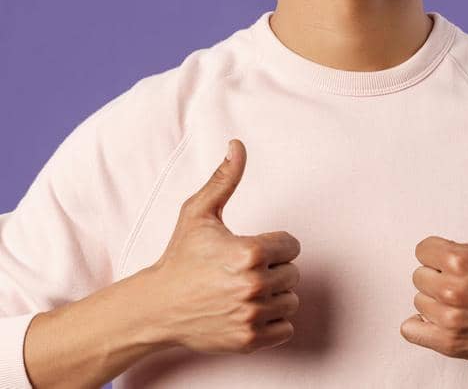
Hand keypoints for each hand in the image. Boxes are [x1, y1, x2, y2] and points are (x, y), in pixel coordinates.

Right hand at [143, 138, 301, 353]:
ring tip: (244, 292)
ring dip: (274, 297)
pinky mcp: (250, 340)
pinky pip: (286, 328)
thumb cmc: (179, 259)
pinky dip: (273, 322)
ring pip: (291, 300)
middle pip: (293, 273)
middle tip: (242, 273)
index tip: (251, 251)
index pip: (292, 246)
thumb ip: (224, 179)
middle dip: (273, 271)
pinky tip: (250, 312)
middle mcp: (254, 285)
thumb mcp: (197, 214)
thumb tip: (237, 146)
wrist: (156, 307)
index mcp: (250, 252)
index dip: (273, 247)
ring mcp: (252, 315)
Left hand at [401, 149, 467, 367]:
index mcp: (461, 259)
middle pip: (419, 275)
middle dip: (439, 275)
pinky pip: (410, 329)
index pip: (423, 249)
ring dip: (436, 300)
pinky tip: (448, 317)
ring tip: (464, 299)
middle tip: (467, 280)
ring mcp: (449, 320)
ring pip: (418, 301)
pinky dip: (423, 325)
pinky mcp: (448, 343)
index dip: (442, 252)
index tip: (464, 259)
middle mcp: (452, 290)